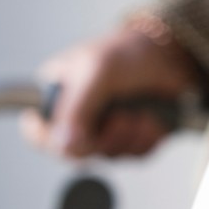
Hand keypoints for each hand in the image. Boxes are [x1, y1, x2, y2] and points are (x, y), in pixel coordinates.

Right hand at [20, 16, 199, 158]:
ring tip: (139, 109)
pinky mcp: (131, 139)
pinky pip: (135, 155)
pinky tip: (152, 116)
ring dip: (130, 134)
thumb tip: (65, 147)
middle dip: (104, 137)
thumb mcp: (97, 72)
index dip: (52, 142)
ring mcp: (104, 130)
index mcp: (56, 96)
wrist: (171, 55)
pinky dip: (147, 137)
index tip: (78, 136)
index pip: (37, 133)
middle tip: (120, 116)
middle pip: (76, 153)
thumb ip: (77, 109)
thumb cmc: (127, 53)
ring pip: (109, 156)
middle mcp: (77, 118)